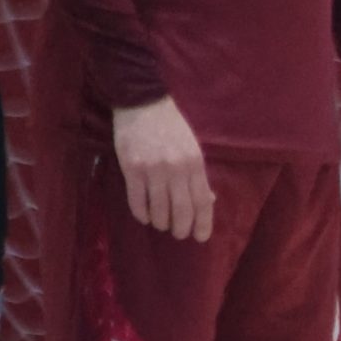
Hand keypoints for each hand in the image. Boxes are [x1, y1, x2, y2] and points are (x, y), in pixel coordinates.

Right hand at [111, 96, 212, 240]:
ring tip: (162, 225)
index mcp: (195, 162)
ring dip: (161, 222)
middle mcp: (176, 168)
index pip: (202, 200)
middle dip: (182, 227)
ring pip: (159, 208)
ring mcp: (153, 169)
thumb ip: (198, 175)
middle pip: (182, 209)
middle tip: (179, 234)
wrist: (143, 104)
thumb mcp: (192, 147)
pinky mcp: (131, 169)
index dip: (203, 222)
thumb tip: (208, 199)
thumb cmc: (171, 126)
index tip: (201, 237)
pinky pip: (137, 200)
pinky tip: (145, 217)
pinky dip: (141, 213)